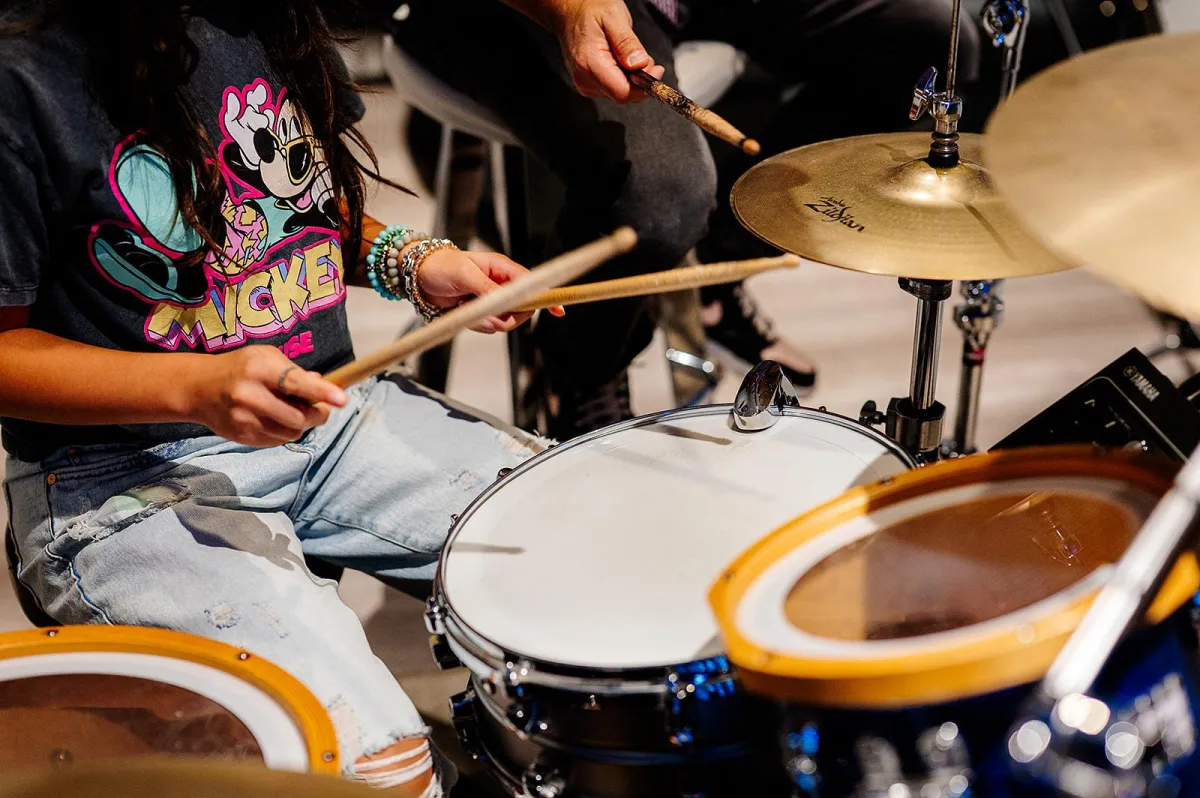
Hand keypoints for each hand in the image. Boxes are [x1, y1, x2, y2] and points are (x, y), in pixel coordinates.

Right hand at [184, 346, 347, 446]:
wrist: (199, 389)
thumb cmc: (239, 368)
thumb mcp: (265, 357)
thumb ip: (294, 371)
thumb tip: (324, 384)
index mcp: (258, 370)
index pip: (295, 383)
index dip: (321, 392)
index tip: (342, 399)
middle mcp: (249, 395)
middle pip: (300, 417)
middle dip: (317, 414)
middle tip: (319, 408)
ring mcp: (244, 419)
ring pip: (292, 433)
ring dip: (301, 425)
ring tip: (291, 410)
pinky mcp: (242, 437)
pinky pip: (278, 441)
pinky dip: (284, 432)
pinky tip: (274, 418)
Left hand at [415, 248, 565, 333]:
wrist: (419, 277)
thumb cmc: (441, 266)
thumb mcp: (464, 274)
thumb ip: (487, 288)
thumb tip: (506, 301)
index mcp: (501, 269)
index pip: (530, 284)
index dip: (544, 297)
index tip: (557, 310)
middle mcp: (500, 285)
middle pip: (521, 309)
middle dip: (505, 316)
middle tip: (484, 312)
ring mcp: (492, 300)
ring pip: (504, 322)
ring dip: (484, 320)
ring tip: (464, 305)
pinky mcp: (482, 313)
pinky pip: (488, 327)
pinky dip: (475, 324)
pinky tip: (461, 310)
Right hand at [553, 0, 665, 102]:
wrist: (569, 10)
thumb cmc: (590, 9)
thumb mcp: (614, 17)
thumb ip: (627, 43)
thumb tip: (639, 65)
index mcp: (590, 64)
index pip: (623, 92)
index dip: (644, 86)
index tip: (656, 71)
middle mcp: (584, 78)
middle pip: (622, 94)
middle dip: (640, 80)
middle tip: (644, 57)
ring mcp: (584, 83)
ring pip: (619, 92)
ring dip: (632, 78)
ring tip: (630, 54)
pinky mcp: (587, 83)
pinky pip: (611, 87)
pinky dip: (623, 76)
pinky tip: (621, 59)